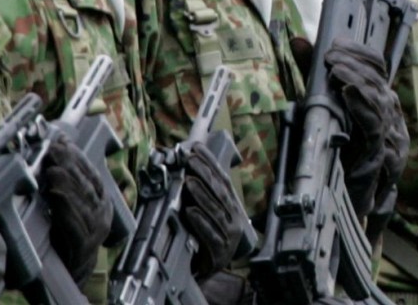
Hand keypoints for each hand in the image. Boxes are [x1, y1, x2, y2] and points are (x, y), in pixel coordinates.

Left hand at [40, 133, 112, 285]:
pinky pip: (74, 224)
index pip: (91, 173)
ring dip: (67, 183)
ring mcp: (95, 230)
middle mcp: (101, 213)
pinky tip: (54, 195)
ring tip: (53, 169)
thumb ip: (65, 179)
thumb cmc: (68, 233)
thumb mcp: (69, 203)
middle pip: (87, 185)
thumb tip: (59, 144)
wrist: (74, 270)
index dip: (77, 156)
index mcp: (101, 200)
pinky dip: (65, 207)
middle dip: (69, 165)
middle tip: (53, 150)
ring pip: (82, 202)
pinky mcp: (83, 246)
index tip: (62, 142)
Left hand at [180, 140, 247, 278]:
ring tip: (188, 182)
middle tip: (189, 161)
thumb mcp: (207, 211)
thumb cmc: (207, 235)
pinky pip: (210, 235)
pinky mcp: (221, 252)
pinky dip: (200, 222)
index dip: (210, 162)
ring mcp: (229, 236)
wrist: (211, 269)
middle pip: (220, 192)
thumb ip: (199, 191)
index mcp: (232, 205)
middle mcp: (234, 218)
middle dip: (204, 174)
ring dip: (201, 195)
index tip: (197, 148)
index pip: (222, 178)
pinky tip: (190, 212)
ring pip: (216, 212)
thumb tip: (182, 166)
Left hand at [324, 38, 407, 216]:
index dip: (360, 52)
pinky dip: (361, 106)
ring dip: (357, 80)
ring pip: (378, 100)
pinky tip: (348, 92)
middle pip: (377, 81)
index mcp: (379, 102)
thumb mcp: (319, 104)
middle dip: (354, 63)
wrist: (340, 201)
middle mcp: (390, 116)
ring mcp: (390, 137)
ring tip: (336, 68)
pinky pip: (374, 126)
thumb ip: (313, 74)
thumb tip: (299, 42)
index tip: (338, 42)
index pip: (378, 68)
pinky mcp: (382, 156)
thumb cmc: (333, 152)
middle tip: (331, 54)